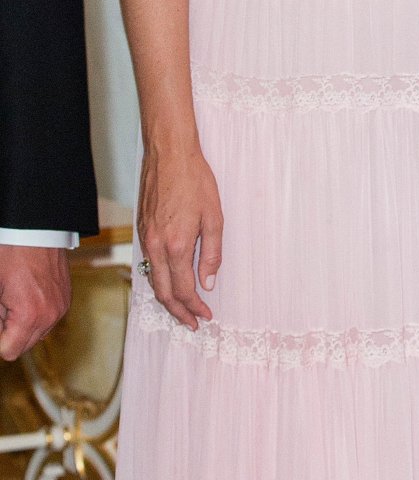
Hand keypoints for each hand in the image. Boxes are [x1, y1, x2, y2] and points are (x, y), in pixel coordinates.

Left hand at [0, 246, 71, 360]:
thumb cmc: (9, 253)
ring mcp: (61, 307)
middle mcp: (50, 316)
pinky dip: (36, 314)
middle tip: (3, 306)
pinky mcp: (65, 299)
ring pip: (37, 333)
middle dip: (9, 333)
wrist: (36, 229)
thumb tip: (0, 331)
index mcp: (29, 316)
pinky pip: (48, 319)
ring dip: (23, 324)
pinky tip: (27, 294)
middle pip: (25, 345)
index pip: (10, 351)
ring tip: (14, 298)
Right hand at [138, 137, 222, 329]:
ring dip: (167, 299)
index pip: (184, 289)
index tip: (206, 316)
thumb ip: (212, 254)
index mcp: (177, 245)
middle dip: (179, 312)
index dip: (195, 307)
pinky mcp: (142, 230)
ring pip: (153, 280)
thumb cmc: (195, 182)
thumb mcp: (214, 218)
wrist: (170, 155)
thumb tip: (208, 283)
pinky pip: (148, 264)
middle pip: (164, 292)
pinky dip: (159, 280)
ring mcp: (146, 238)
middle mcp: (157, 246)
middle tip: (192, 323)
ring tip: (182, 310)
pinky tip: (170, 283)